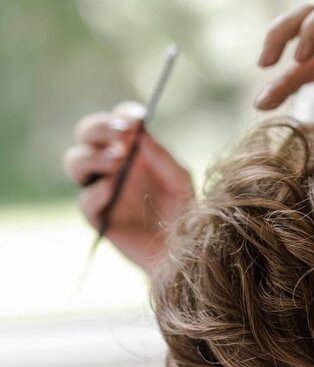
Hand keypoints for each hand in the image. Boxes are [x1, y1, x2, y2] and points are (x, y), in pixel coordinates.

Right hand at [63, 101, 194, 273]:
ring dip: (91, 156)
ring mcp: (102, 190)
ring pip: (75, 161)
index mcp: (132, 151)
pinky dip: (96, 192)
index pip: (117, 122)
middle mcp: (112, 165)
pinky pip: (85, 202)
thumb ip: (160, 156)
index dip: (122, 115)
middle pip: (87, 134)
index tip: (136, 118)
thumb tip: (137, 131)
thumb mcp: (179, 180)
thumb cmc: (185, 212)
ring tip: (116, 161)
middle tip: (120, 134)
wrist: (184, 251)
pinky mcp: (99, 218)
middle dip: (97, 128)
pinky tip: (111, 188)